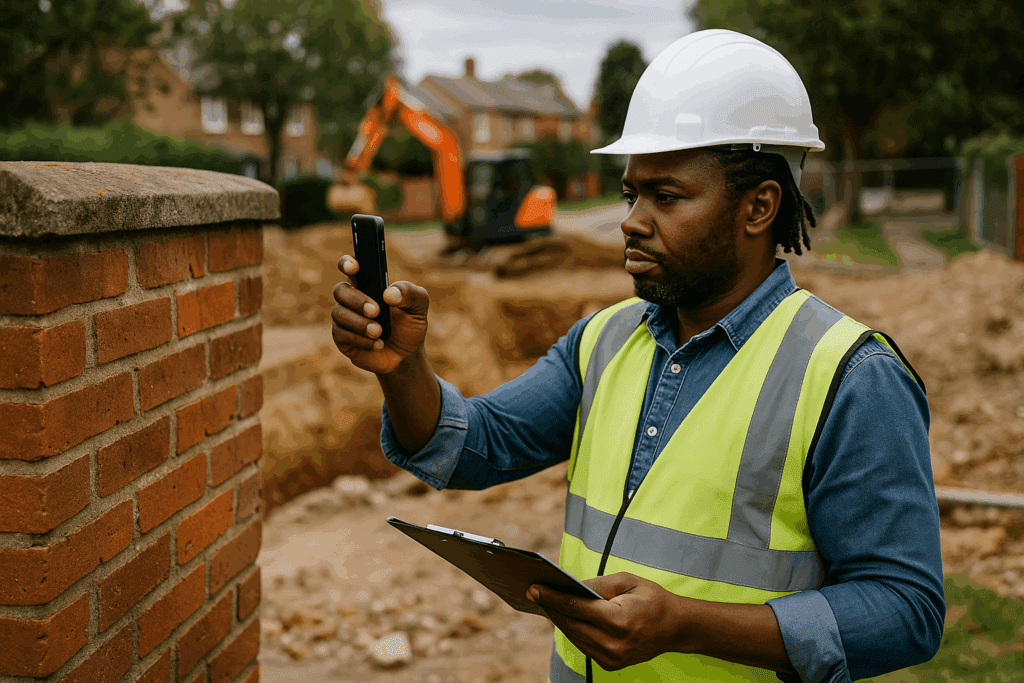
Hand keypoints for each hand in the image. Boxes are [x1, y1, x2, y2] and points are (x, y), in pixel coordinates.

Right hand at [331, 255, 429, 374]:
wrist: (406, 355)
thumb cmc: (409, 325)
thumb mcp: (418, 306)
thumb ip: (409, 293)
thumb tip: (389, 294)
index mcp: (369, 284)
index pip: (350, 267)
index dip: (347, 263)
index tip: (354, 267)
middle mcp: (352, 299)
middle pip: (340, 290)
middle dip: (357, 300)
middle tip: (376, 311)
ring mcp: (345, 319)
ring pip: (339, 314)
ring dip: (360, 323)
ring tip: (379, 332)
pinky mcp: (342, 338)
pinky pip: (342, 335)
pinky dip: (360, 340)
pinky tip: (377, 344)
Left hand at [527, 572, 687, 671]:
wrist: (676, 628)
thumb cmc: (652, 599)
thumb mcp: (627, 581)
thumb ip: (597, 584)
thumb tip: (569, 584)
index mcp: (619, 621)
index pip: (576, 607)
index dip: (552, 597)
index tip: (534, 588)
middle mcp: (614, 644)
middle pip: (571, 624)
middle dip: (550, 607)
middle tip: (533, 592)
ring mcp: (612, 658)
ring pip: (574, 637)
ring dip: (558, 619)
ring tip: (544, 602)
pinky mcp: (610, 664)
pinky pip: (583, 645)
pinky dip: (571, 630)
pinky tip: (562, 616)